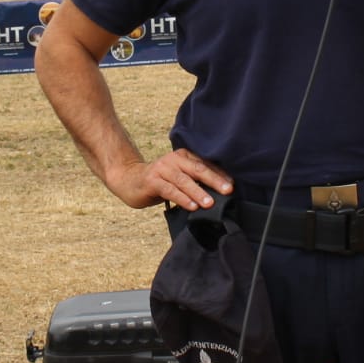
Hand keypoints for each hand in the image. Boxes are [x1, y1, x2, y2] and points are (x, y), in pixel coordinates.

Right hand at [106, 148, 232, 210]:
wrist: (130, 180)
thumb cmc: (161, 181)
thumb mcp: (179, 177)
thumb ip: (195, 180)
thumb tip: (220, 192)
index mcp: (184, 156)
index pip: (205, 164)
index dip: (220, 174)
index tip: (233, 185)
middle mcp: (174, 159)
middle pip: (197, 169)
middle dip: (214, 180)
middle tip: (228, 191)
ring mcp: (162, 169)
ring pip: (184, 181)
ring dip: (198, 192)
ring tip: (210, 203)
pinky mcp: (152, 181)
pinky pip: (170, 190)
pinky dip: (182, 198)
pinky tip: (192, 207)